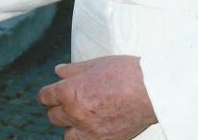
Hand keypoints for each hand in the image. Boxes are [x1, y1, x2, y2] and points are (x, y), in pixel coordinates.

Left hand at [37, 55, 156, 139]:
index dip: (47, 95)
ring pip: (67, 134)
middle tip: (67, 103)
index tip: (49, 95)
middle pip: (54, 116)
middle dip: (58, 108)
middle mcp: (75, 113)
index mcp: (69, 92)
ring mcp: (89, 131)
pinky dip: (84, 137)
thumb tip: (58, 71)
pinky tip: (91, 129)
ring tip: (79, 118)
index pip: (46, 97)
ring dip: (70, 126)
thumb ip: (72, 70)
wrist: (151, 91)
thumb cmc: (124, 73)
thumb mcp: (94, 64)